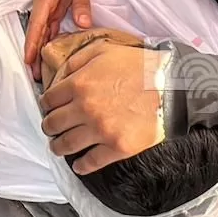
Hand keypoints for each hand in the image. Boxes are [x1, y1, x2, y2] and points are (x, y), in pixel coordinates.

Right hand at [24, 0, 99, 77]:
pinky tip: (50, 52)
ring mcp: (47, 3)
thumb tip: (83, 25)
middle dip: (33, 52)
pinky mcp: (54, 5)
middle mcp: (42, 1)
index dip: (32, 44)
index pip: (36, 24)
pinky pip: (49, 25)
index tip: (28, 61)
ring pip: (42, 30)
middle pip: (36, 31)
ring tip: (40, 69)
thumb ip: (81, 4)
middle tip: (34, 75)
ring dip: (40, 48)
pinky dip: (48, 38)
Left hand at [40, 37, 166, 173]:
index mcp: (79, 84)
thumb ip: (76, 60)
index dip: (46, 104)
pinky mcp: (117, 147)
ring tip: (58, 147)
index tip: (49, 108)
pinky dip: (81, 166)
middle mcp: (85, 109)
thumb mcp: (103, 50)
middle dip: (49, 126)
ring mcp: (100, 130)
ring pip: (66, 145)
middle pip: (52, 124)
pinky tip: (79, 165)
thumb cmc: (139, 66)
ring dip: (58, 147)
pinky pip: (91, 162)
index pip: (48, 100)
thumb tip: (58, 73)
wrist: (171, 85)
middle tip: (51, 128)